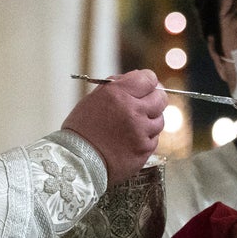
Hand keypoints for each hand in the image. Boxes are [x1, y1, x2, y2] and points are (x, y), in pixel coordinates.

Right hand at [62, 70, 166, 185]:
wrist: (76, 161)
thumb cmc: (82, 130)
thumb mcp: (93, 99)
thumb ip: (117, 86)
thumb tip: (139, 76)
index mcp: (117, 94)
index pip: (148, 78)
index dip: (148, 81)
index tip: (146, 86)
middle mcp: (132, 111)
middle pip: (160, 98)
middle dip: (154, 99)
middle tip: (145, 104)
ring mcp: (141, 132)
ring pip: (159, 120)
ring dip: (150, 121)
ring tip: (132, 126)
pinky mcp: (145, 150)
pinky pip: (154, 139)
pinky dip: (145, 138)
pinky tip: (129, 141)